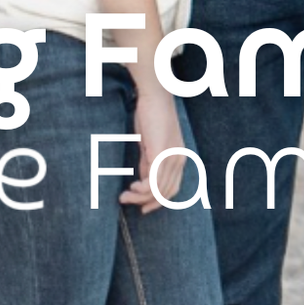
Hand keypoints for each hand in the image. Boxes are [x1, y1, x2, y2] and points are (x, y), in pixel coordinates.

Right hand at [117, 92, 186, 211]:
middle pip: (165, 193)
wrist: (155, 96)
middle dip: (145, 202)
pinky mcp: (161, 153)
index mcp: (179, 157)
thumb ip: (148, 161)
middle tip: (127, 202)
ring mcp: (172, 157)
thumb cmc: (151, 116)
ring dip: (139, 197)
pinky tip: (131, 187)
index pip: (172, 189)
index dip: (157, 201)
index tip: (142, 208)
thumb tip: (143, 179)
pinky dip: (142, 190)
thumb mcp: (150, 144)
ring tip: (124, 196)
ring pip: (158, 189)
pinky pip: (154, 181)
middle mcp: (179, 160)